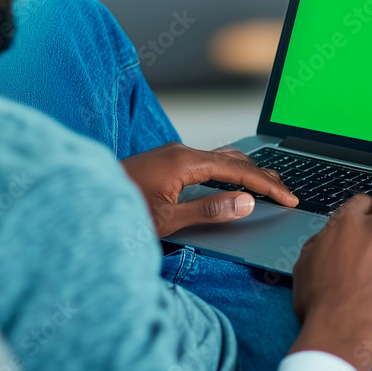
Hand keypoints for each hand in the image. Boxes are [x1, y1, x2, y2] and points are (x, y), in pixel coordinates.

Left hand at [121, 142, 298, 237]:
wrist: (83, 202)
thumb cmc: (120, 210)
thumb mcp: (168, 220)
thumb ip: (210, 210)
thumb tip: (246, 202)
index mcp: (185, 161)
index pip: (238, 170)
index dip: (267, 185)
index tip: (288, 198)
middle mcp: (180, 151)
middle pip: (233, 159)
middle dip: (263, 175)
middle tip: (286, 192)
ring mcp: (171, 154)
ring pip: (220, 157)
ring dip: (246, 171)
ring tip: (267, 185)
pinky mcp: (165, 161)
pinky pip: (206, 161)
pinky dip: (227, 170)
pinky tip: (232, 180)